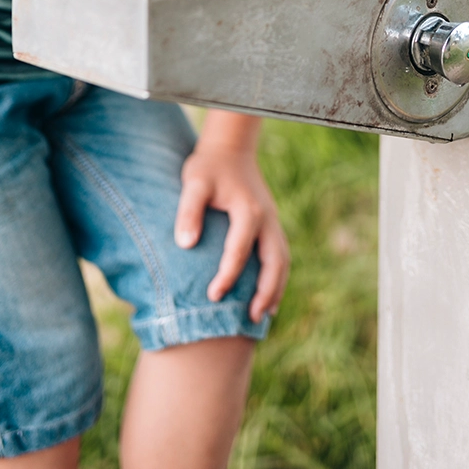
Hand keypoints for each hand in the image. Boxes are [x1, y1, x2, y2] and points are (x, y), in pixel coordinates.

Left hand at [175, 137, 289, 324]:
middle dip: (266, 291)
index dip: (227, 275)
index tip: (213, 295)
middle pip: (276, 260)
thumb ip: (189, 211)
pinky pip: (280, 255)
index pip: (240, 249)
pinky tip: (265, 297)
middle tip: (251, 319)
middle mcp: (266, 218)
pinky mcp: (270, 225)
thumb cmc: (208, 167)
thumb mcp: (193, 182)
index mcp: (248, 209)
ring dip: (275, 288)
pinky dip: (277, 278)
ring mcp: (272, 222)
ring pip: (282, 260)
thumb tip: (185, 244)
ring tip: (261, 316)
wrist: (229, 149)